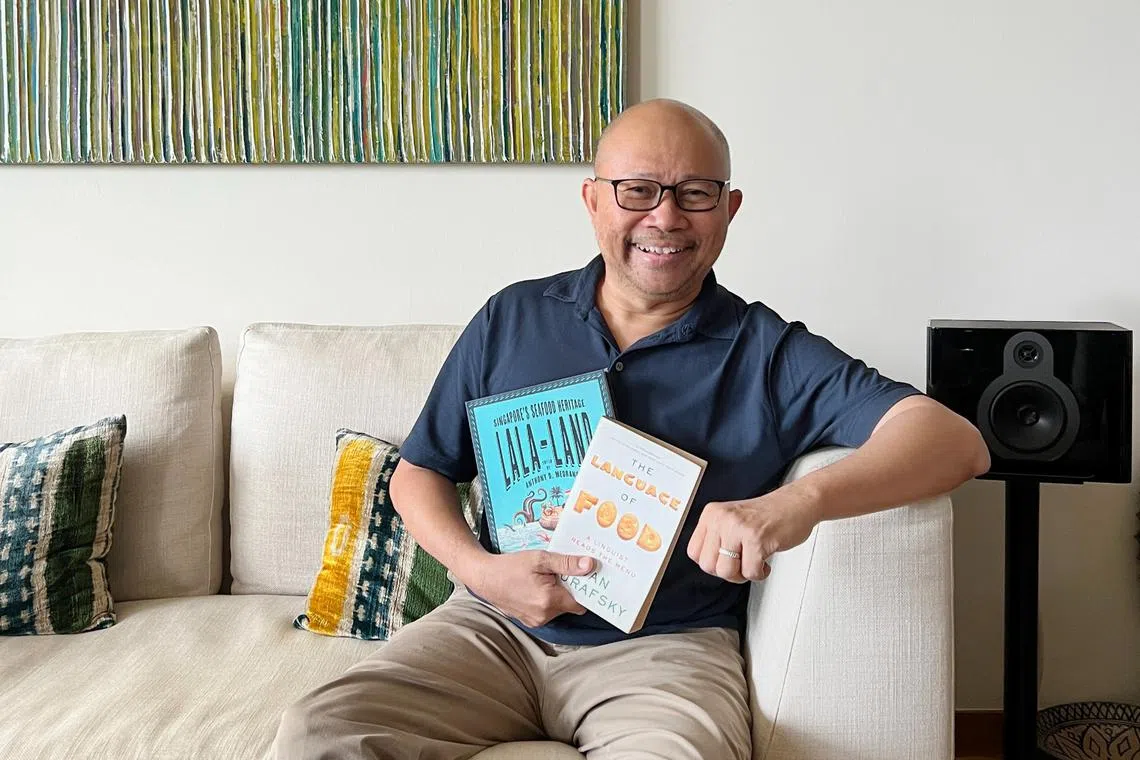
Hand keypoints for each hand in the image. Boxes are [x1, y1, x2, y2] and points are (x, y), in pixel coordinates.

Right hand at [468, 551, 595, 627]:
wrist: (484, 577)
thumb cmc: (511, 566)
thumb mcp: (540, 559)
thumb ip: (566, 563)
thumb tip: (590, 565)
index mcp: (550, 600)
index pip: (581, 603)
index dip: (585, 590)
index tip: (585, 577)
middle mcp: (545, 615)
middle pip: (570, 605)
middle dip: (570, 590)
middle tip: (564, 572)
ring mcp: (536, 621)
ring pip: (559, 609)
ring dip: (558, 595)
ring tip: (548, 578)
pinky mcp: (530, 621)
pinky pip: (547, 612)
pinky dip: (548, 601)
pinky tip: (538, 586)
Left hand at [686, 486, 819, 582]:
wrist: (797, 503)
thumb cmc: (768, 515)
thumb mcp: (731, 520)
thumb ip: (716, 538)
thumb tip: (707, 565)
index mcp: (712, 514)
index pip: (694, 552)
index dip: (711, 563)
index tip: (725, 560)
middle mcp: (722, 518)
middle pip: (708, 566)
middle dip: (727, 572)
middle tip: (742, 564)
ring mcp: (738, 528)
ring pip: (726, 572)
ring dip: (743, 575)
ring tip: (753, 562)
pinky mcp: (757, 539)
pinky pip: (750, 573)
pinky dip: (760, 574)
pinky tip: (765, 562)